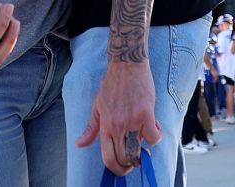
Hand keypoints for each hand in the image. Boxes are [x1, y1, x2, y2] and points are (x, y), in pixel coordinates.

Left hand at [77, 61, 159, 175]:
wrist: (126, 65)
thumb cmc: (111, 85)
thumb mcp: (97, 106)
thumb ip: (90, 128)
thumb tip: (79, 144)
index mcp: (104, 126)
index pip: (108, 158)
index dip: (117, 169)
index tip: (124, 167)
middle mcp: (117, 126)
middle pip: (125, 158)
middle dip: (132, 162)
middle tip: (137, 154)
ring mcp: (131, 121)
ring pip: (140, 150)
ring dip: (144, 148)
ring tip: (144, 135)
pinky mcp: (146, 114)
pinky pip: (154, 137)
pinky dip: (156, 136)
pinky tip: (154, 126)